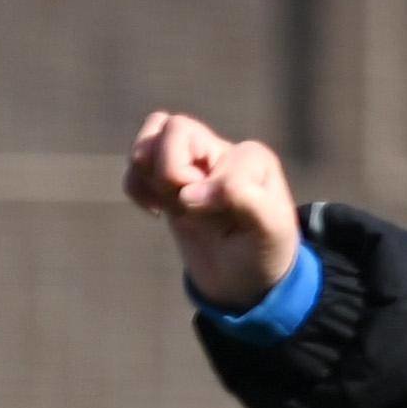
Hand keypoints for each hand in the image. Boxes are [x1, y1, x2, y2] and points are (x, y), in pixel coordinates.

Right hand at [122, 108, 301, 311]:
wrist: (244, 280)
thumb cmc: (263, 251)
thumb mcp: (271, 229)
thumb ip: (244, 198)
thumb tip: (188, 191)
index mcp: (252, 158)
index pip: (216, 152)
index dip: (207, 188)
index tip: (221, 219)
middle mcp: (220, 150)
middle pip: (174, 128)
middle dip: (170, 171)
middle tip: (186, 204)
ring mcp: (190, 162)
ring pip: (152, 138)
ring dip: (150, 176)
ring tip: (171, 204)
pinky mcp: (167, 179)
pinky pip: (136, 162)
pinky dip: (135, 186)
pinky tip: (156, 210)